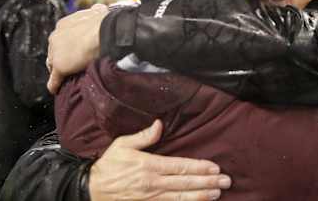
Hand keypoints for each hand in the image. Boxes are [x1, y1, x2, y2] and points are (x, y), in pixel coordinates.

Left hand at [47, 4, 108, 93]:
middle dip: (62, 57)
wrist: (105, 31)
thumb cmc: (105, 22)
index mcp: (63, 24)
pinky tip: (55, 89)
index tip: (74, 50)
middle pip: (55, 52)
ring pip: (53, 65)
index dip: (67, 46)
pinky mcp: (59, 66)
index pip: (61, 39)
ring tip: (65, 78)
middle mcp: (55, 36)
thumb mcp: (98, 13)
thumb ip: (94, 13)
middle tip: (71, 64)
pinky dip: (54, 85)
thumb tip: (99, 9)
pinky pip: (54, 79)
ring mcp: (56, 52)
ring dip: (59, 71)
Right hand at [89, 120, 230, 200]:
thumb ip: (144, 136)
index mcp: (149, 166)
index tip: (215, 167)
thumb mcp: (123, 145)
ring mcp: (152, 198)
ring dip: (202, 195)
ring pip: (182, 198)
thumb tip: (159, 124)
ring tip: (218, 193)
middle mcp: (153, 183)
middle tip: (226, 181)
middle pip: (186, 183)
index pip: (180, 167)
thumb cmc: (108, 166)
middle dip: (208, 182)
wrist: (91, 190)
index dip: (199, 167)